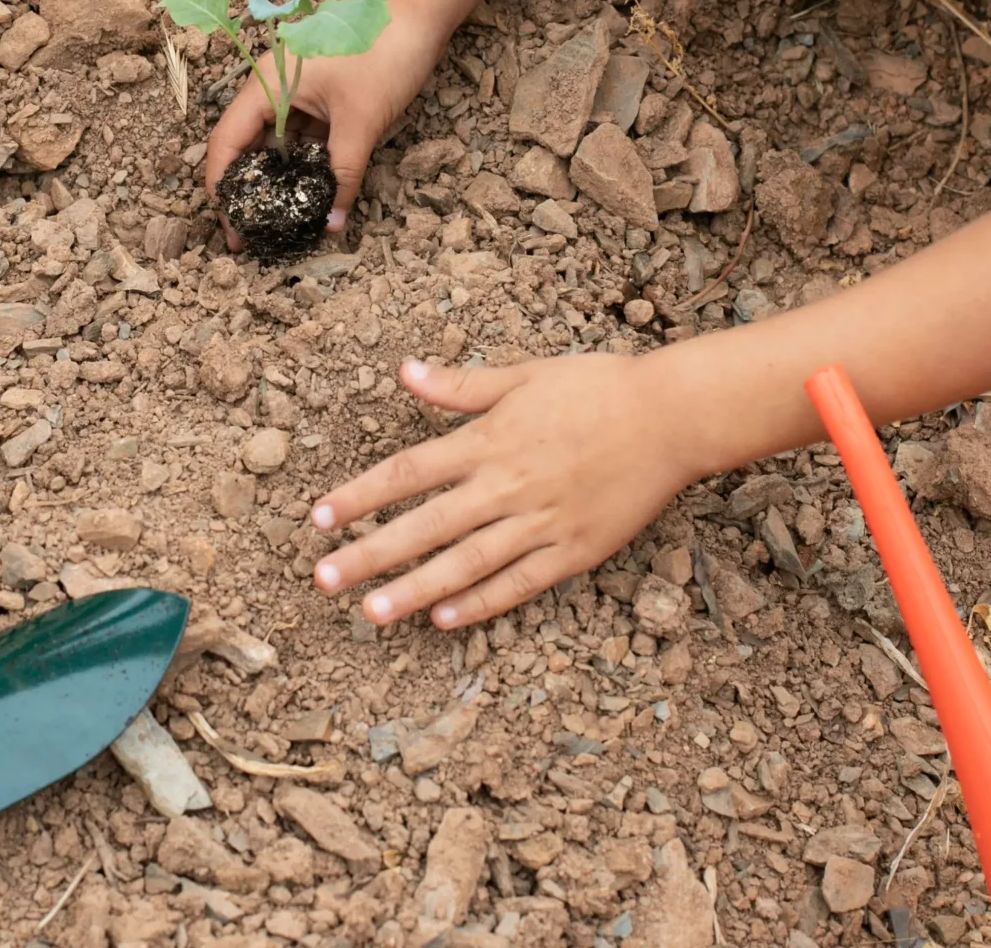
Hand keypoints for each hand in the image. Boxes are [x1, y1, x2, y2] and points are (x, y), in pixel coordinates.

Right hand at [202, 9, 443, 243]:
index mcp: (267, 84)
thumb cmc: (383, 54)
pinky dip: (306, 163)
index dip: (222, 188)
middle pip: (247, 144)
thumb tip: (331, 223)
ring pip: (278, 142)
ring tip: (281, 220)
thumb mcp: (361, 122)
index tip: (231, 227)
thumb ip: (342, 175)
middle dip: (248, 190)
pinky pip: (303, 134)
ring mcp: (298, 90)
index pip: (227, 142)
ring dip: (280, 179)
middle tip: (251, 234)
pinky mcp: (322, 95)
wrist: (420, 11)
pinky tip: (312, 192)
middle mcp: (274, 86)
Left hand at [309, 355, 702, 627]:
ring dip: (413, 590)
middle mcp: (505, 486)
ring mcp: (539, 523)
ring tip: (371, 613)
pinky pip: (518, 583)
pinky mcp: (573, 551)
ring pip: (464, 564)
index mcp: (488, 441)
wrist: (672, 418)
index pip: (406, 473)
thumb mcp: (523, 376)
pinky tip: (444, 619)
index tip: (318, 518)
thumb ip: (460, 386)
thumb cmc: (597, 388)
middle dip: (370, 555)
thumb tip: (403, 372)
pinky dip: (480, 603)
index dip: (359, 496)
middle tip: (324, 580)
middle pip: (424, 526)